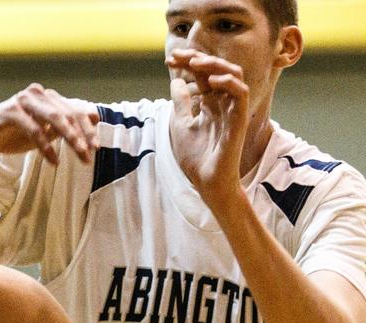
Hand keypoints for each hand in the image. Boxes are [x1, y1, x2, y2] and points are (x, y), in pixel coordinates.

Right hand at [0, 83, 98, 163]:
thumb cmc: (8, 137)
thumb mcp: (40, 134)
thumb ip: (60, 129)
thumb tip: (88, 127)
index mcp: (46, 97)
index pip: (73, 110)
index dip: (87, 128)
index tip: (96, 146)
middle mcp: (37, 94)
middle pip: (68, 113)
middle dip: (82, 135)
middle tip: (91, 154)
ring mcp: (24, 101)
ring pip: (55, 118)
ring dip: (70, 138)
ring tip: (79, 155)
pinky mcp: (11, 112)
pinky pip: (35, 130)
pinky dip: (46, 147)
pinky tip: (54, 161)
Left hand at [167, 49, 248, 198]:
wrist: (207, 181)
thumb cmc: (196, 157)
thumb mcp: (181, 124)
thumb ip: (181, 103)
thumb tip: (175, 82)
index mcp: (210, 102)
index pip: (202, 74)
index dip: (187, 63)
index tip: (169, 59)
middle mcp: (223, 102)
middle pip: (217, 69)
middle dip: (198, 58)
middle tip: (179, 55)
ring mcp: (232, 109)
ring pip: (233, 75)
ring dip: (214, 65)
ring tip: (195, 63)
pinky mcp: (239, 119)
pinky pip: (240, 93)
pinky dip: (228, 83)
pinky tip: (212, 80)